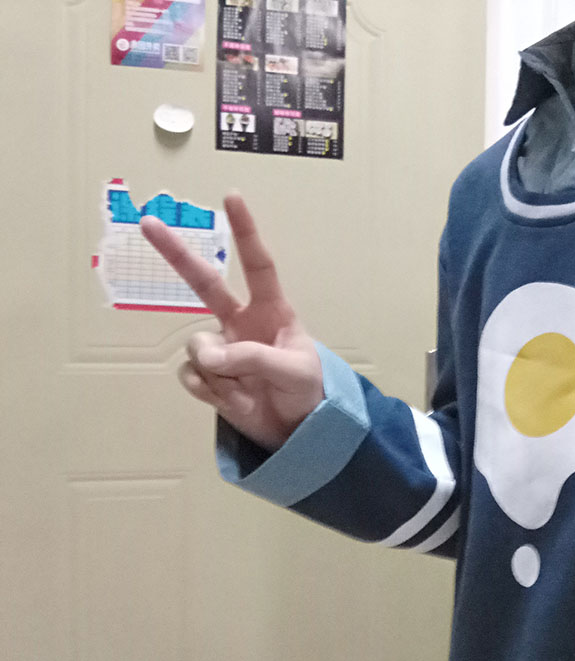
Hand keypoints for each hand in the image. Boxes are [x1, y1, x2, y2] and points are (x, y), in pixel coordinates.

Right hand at [140, 194, 324, 450]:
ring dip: (219, 371)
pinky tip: (232, 400)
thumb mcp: (293, 371)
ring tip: (247, 389)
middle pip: (204, 283)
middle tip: (149, 222)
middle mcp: (240, 323)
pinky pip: (191, 376)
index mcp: (271, 312)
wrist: (298, 432)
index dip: (245, 232)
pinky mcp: (207, 377)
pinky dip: (210, 391)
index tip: (232, 197)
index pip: (258, 265)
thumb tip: (206, 355)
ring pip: (197, 346)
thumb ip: (252, 358)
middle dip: (177, 254)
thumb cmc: (307, 391)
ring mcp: (221, 349)